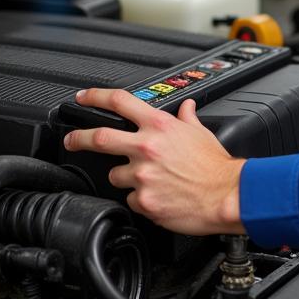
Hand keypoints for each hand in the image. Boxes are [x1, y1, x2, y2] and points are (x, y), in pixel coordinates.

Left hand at [62, 89, 245, 235]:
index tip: (83, 98)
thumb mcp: (201, 133)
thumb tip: (187, 108)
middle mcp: (146, 147)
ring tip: (148, 181)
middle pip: (98, 138)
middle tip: (71, 140)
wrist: (227, 195)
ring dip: (125, 177)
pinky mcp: (143, 200)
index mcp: (159, 126)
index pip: (119, 102)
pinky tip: (158, 197)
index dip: (95, 97)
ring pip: (115, 175)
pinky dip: (140, 199)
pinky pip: (130, 199)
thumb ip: (187, 118)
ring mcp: (142, 175)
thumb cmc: (215, 166)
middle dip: (78, 138)